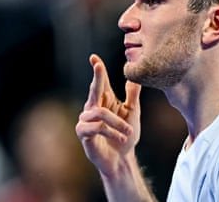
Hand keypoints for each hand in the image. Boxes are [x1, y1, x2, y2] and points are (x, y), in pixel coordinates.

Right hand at [76, 54, 141, 176]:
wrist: (121, 158)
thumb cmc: (125, 135)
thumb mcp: (133, 113)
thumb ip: (132, 95)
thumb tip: (134, 76)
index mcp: (105, 101)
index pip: (101, 83)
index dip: (98, 70)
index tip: (94, 58)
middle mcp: (93, 108)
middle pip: (94, 90)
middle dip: (97, 77)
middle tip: (98, 65)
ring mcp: (86, 121)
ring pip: (100, 112)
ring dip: (117, 122)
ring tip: (128, 132)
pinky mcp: (84, 134)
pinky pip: (96, 127)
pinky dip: (111, 131)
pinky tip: (121, 138)